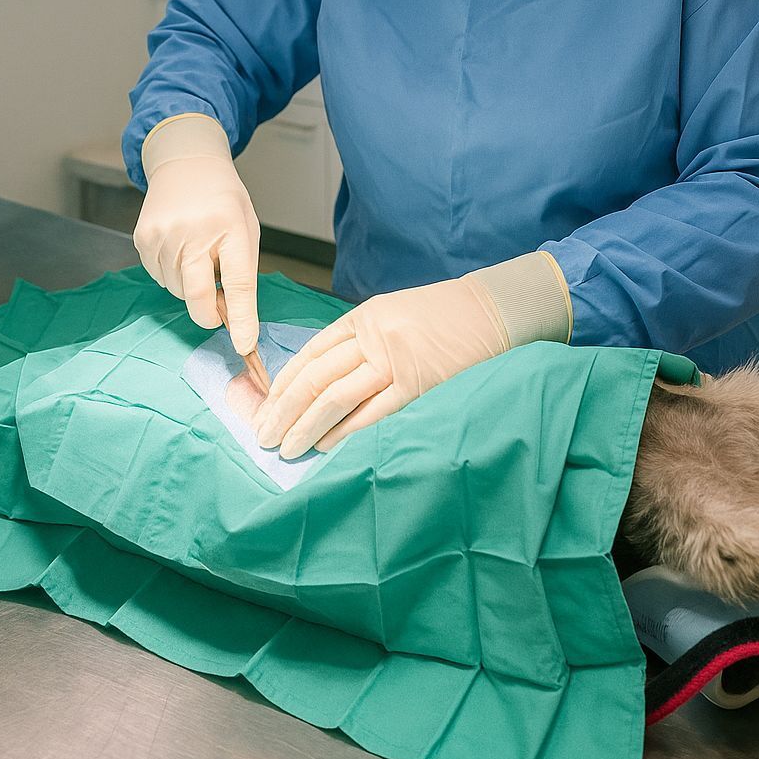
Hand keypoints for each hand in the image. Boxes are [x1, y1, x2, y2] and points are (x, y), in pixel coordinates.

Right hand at [133, 113, 260, 353]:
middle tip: (217, 313)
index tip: (244, 344)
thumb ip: (240, 270)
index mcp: (230, 226)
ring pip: (177, 290)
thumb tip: (229, 316)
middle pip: (198, 295)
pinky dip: (173, 275)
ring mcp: (163, 235)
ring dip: (191, 286)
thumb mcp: (246, 227)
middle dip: (209, 314)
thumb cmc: (222, 200)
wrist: (185, 164)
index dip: (241, 317)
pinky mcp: (142, 239)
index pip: (238, 281)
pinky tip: (180, 250)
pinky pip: (159, 278)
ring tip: (199, 255)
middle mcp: (193, 231)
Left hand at [254, 252, 571, 457]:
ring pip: (335, 397)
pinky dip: (344, 432)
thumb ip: (362, 341)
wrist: (495, 309)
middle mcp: (374, 336)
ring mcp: (396, 360)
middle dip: (283, 410)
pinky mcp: (420, 384)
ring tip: (286, 449)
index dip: (283, 383)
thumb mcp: (395, 313)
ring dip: (305, 426)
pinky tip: (324, 446)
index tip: (264, 407)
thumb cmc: (446, 316)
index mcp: (365, 317)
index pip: (311, 353)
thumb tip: (321, 381)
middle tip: (264, 436)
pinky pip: (372, 413)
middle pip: (315, 377)